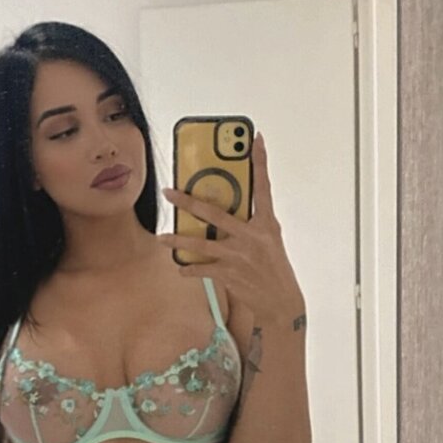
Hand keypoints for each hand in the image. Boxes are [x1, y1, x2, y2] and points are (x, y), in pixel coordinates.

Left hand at [157, 131, 305, 326]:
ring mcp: (239, 256)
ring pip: (200, 244)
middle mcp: (252, 236)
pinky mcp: (229, 274)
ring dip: (177, 241)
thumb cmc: (274, 269)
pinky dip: (188, 269)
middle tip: (169, 192)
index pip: (263, 187)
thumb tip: (226, 212)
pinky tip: (180, 268)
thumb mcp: (269, 241)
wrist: (281, 303)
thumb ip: (250, 224)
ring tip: (161, 238)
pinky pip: (202, 269)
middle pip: (215, 213)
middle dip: (188, 201)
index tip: (255, 139)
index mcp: (266, 224)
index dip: (260, 162)